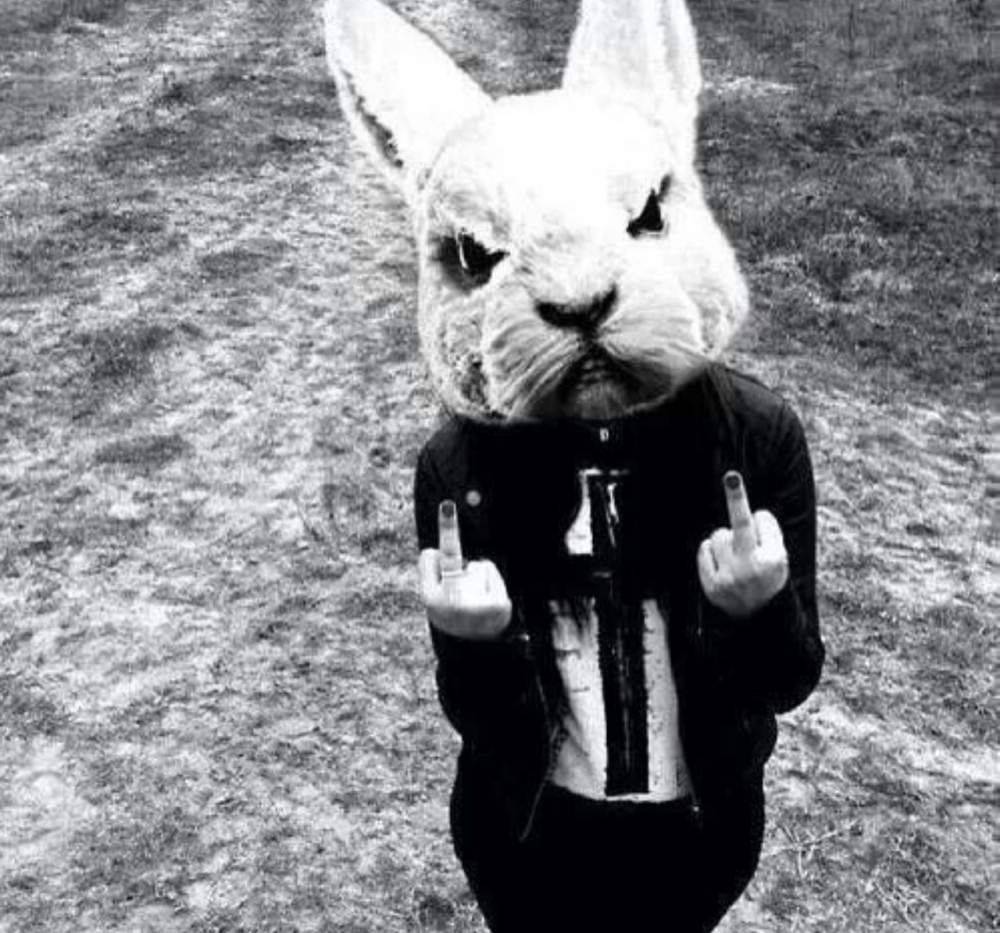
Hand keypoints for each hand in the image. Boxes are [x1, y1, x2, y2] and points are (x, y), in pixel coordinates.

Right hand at [418, 500, 511, 639]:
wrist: (474, 649)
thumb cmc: (451, 615)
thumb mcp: (432, 598)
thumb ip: (431, 574)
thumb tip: (436, 551)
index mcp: (430, 599)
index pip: (433, 557)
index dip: (443, 532)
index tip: (447, 505)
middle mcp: (453, 601)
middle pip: (455, 558)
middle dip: (454, 552)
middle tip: (449, 516)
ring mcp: (477, 604)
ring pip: (477, 565)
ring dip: (476, 578)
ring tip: (475, 601)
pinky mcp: (498, 606)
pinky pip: (491, 572)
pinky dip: (491, 583)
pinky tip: (488, 603)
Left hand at [697, 471, 788, 618]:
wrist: (757, 616)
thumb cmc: (767, 576)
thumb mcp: (779, 557)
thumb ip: (767, 534)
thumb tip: (751, 511)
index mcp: (775, 558)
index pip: (762, 520)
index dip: (761, 519)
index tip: (755, 508)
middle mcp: (753, 567)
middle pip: (742, 523)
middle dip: (737, 499)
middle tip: (731, 477)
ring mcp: (731, 577)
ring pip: (719, 534)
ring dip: (725, 539)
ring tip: (734, 557)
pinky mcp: (712, 585)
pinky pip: (704, 549)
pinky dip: (711, 552)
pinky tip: (722, 565)